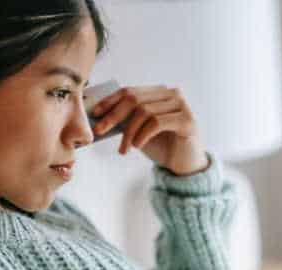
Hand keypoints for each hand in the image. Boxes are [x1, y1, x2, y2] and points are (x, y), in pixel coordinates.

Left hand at [91, 85, 209, 175]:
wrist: (185, 166)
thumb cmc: (162, 147)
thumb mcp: (139, 131)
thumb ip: (125, 121)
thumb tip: (99, 117)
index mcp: (159, 93)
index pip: (130, 91)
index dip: (110, 101)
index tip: (95, 114)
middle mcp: (172, 94)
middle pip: (134, 99)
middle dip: (113, 115)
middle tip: (100, 130)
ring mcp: (181, 105)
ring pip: (144, 111)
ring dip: (129, 132)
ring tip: (124, 149)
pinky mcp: (187, 120)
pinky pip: (156, 122)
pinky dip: (142, 135)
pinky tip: (137, 146)